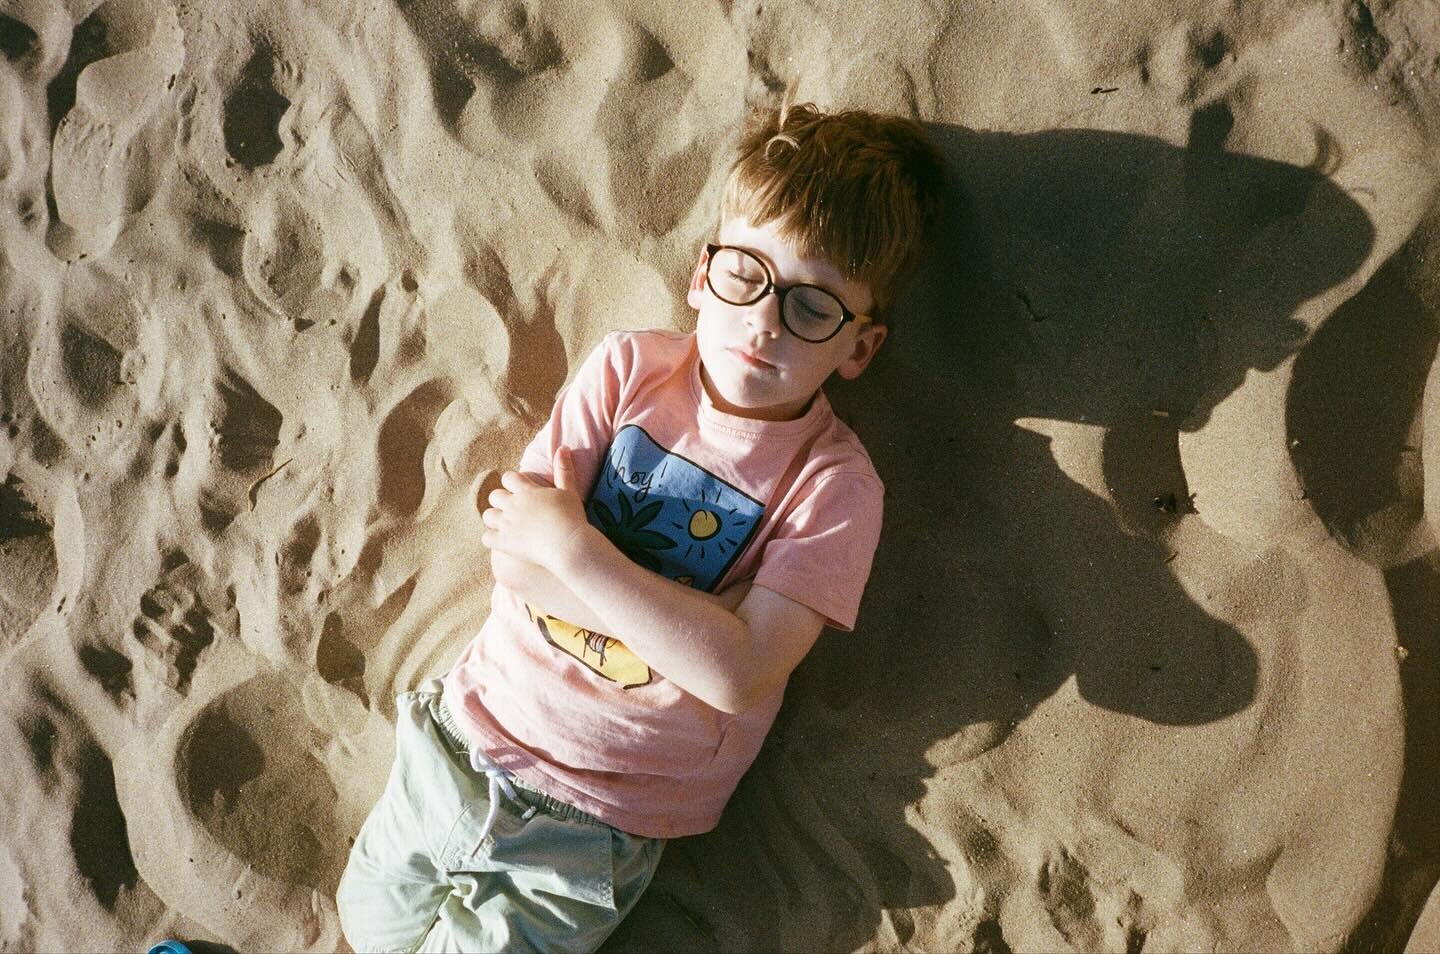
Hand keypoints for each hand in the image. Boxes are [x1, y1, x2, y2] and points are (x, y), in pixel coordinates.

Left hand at [480, 448, 591, 572]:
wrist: (569, 545)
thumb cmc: (571, 517)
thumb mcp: (569, 490)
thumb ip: (564, 469)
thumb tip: (563, 447)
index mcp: (527, 491)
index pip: (508, 478)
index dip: (512, 483)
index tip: (519, 490)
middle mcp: (513, 505)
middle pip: (494, 496)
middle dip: (501, 501)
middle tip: (512, 508)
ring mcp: (506, 524)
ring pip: (487, 516)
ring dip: (494, 519)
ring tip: (505, 524)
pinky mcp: (504, 542)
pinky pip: (486, 538)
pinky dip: (491, 539)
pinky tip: (502, 541)